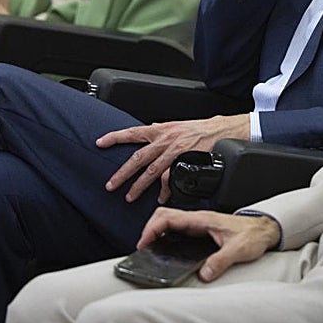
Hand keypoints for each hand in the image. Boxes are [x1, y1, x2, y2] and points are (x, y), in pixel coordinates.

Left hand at [96, 115, 249, 203]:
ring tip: (129, 196)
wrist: (223, 130)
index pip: (133, 132)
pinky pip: (171, 177)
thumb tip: (147, 132)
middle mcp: (166, 139)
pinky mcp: (185, 160)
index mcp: (161, 129)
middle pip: (138, 157)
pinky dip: (164, 189)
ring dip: (139, 185)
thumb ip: (161, 131)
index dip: (116, 137)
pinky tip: (160, 197)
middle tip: (110, 185)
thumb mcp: (177, 125)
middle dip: (122, 173)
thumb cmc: (200, 129)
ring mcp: (175, 150)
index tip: (100, 142)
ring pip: (152, 170)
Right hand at [138, 206, 280, 282]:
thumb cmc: (253, 234)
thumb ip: (220, 261)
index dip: (153, 228)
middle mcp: (198, 219)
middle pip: (165, 215)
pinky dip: (164, 234)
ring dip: (155, 230)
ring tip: (148, 247)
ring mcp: (199, 224)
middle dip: (149, 228)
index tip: (144, 242)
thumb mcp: (238, 249)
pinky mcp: (201, 230)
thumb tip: (203, 273)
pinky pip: (177, 228)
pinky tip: (163, 247)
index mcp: (203, 219)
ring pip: (169, 220)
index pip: (170, 217)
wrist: (264, 229)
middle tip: (142, 247)